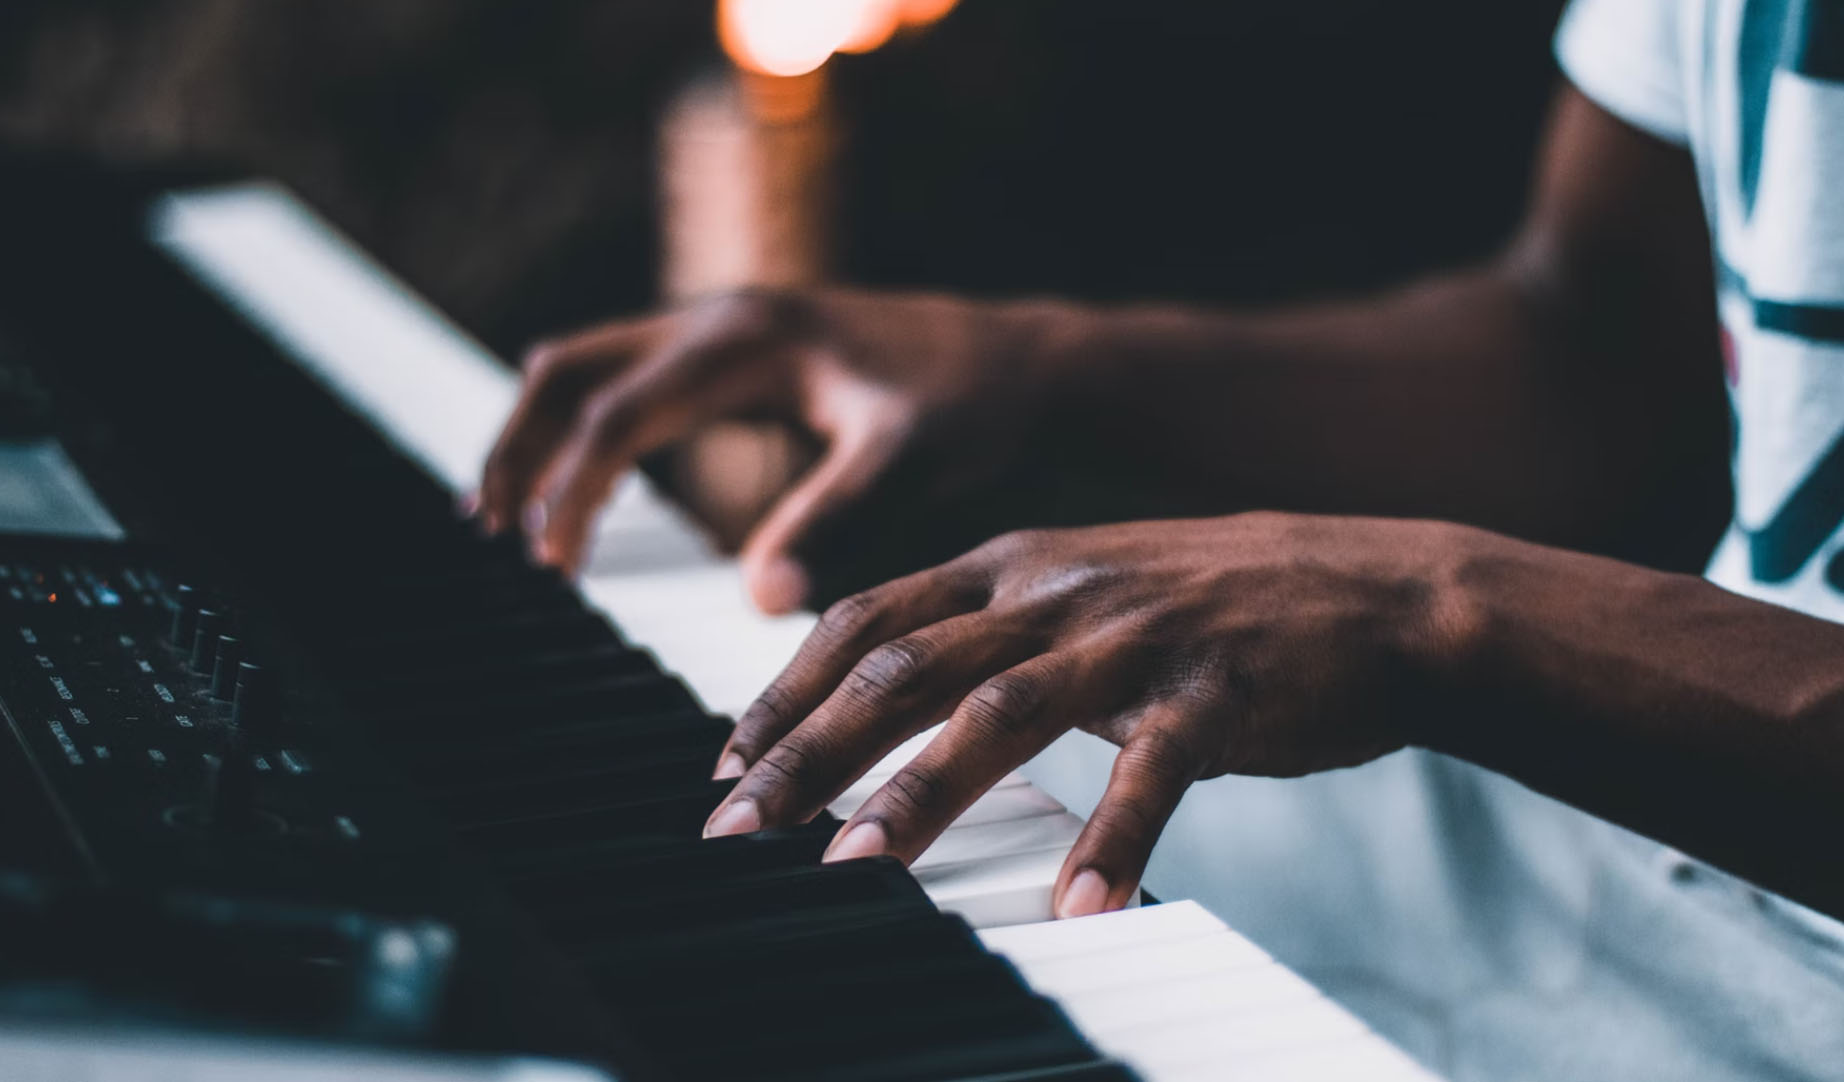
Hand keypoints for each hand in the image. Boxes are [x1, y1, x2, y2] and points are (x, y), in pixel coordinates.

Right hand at [477, 288, 1078, 612]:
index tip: (550, 569)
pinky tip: (583, 488)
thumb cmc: (973, 407)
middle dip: (518, 448)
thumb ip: (835, 521)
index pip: (615, 415)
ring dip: (539, 434)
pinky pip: (629, 379)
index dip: (570, 491)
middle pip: (569, 370)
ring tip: (507, 519)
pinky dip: (586, 429)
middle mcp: (720, 319)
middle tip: (489, 536)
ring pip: (587, 365)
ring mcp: (724, 328)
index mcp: (746, 340)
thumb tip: (760, 604)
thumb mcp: (908, 462)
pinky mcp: (737, 352)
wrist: (1022, 361)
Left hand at [703, 513, 1470, 916]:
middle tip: (736, 830)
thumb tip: (895, 688)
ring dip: (918, 797)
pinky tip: (1077, 911)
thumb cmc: (1216, 606)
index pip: (871, 617)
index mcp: (1016, 565)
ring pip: (1001, 714)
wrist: (1377, 591)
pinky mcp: (1217, 693)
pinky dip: (1110, 843)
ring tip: (852, 872)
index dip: (791, 688)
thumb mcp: (1087, 589)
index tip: (730, 760)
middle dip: (809, 751)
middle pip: (905, 669)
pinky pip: (1150, 774)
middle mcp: (1058, 591)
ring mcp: (1136, 637)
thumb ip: (994, 630)